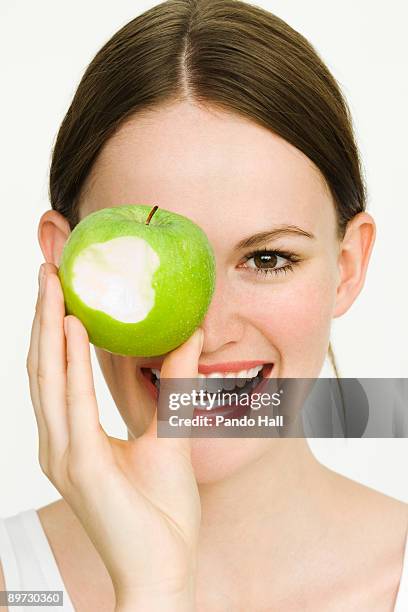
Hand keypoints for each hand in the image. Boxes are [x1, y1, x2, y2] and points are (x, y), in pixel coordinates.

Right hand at [26, 262, 203, 609]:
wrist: (162, 568)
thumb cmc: (159, 510)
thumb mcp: (168, 432)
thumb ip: (171, 384)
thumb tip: (188, 335)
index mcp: (73, 435)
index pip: (56, 369)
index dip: (54, 326)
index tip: (60, 284)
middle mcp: (59, 440)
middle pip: (44, 365)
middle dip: (44, 315)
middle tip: (48, 268)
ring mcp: (64, 453)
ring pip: (49, 376)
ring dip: (50, 327)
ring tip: (54, 284)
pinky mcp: (80, 466)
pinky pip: (72, 404)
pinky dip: (69, 363)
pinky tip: (73, 328)